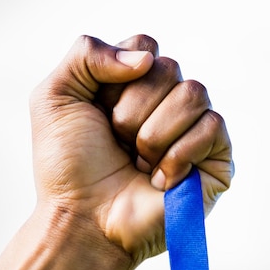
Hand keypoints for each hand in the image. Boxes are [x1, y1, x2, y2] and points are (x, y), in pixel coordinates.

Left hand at [30, 34, 232, 263]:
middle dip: (132, 112)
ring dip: (154, 135)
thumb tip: (147, 60)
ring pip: (194, 94)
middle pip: (169, 69)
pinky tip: (159, 180)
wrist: (84, 220)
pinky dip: (178, 155)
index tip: (101, 114)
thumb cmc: (68, 168)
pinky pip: (213, 127)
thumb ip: (87, 53)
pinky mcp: (215, 161)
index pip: (146, 49)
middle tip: (118, 145)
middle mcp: (166, 105)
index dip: (120, 80)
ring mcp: (193, 132)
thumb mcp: (55, 98)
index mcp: (133, 87)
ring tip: (138, 164)